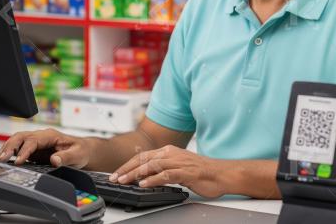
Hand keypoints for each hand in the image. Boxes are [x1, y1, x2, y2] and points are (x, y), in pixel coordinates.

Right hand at [0, 129, 90, 167]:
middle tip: (1, 159)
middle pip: (21, 137)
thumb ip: (66, 157)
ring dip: (7, 149)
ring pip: (17, 141)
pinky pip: (18, 149)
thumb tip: (54, 160)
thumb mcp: (78, 155)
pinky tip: (3, 161)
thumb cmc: (80, 151)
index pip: (33, 141)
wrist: (82, 151)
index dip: (24, 150)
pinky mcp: (33, 151)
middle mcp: (41, 137)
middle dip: (9, 146)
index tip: (19, 161)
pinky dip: (9, 153)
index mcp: (50, 135)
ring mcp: (36, 143)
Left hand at [109, 145, 226, 198]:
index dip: (129, 164)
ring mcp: (178, 162)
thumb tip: (146, 177)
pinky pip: (166, 175)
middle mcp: (172, 154)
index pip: (143, 156)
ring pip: (152, 166)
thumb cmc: (201, 172)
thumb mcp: (178, 168)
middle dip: (127, 168)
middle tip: (115, 177)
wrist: (221, 173)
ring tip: (124, 180)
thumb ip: (163, 169)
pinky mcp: (186, 172)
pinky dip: (153, 179)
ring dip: (136, 174)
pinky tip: (144, 184)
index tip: (117, 173)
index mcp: (169, 151)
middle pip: (144, 159)